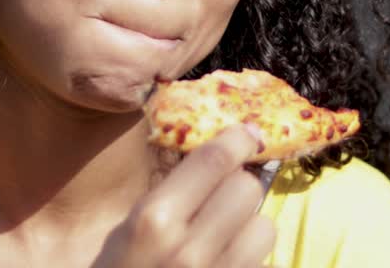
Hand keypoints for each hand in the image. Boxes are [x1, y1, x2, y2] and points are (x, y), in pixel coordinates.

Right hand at [93, 125, 275, 267]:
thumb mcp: (125, 232)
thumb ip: (169, 197)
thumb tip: (221, 154)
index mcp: (153, 221)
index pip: (215, 159)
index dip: (238, 140)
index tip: (247, 134)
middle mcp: (189, 250)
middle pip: (247, 188)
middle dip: (238, 187)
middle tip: (221, 197)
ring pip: (265, 227)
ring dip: (250, 227)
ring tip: (224, 238)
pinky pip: (261, 265)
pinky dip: (249, 261)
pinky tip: (224, 266)